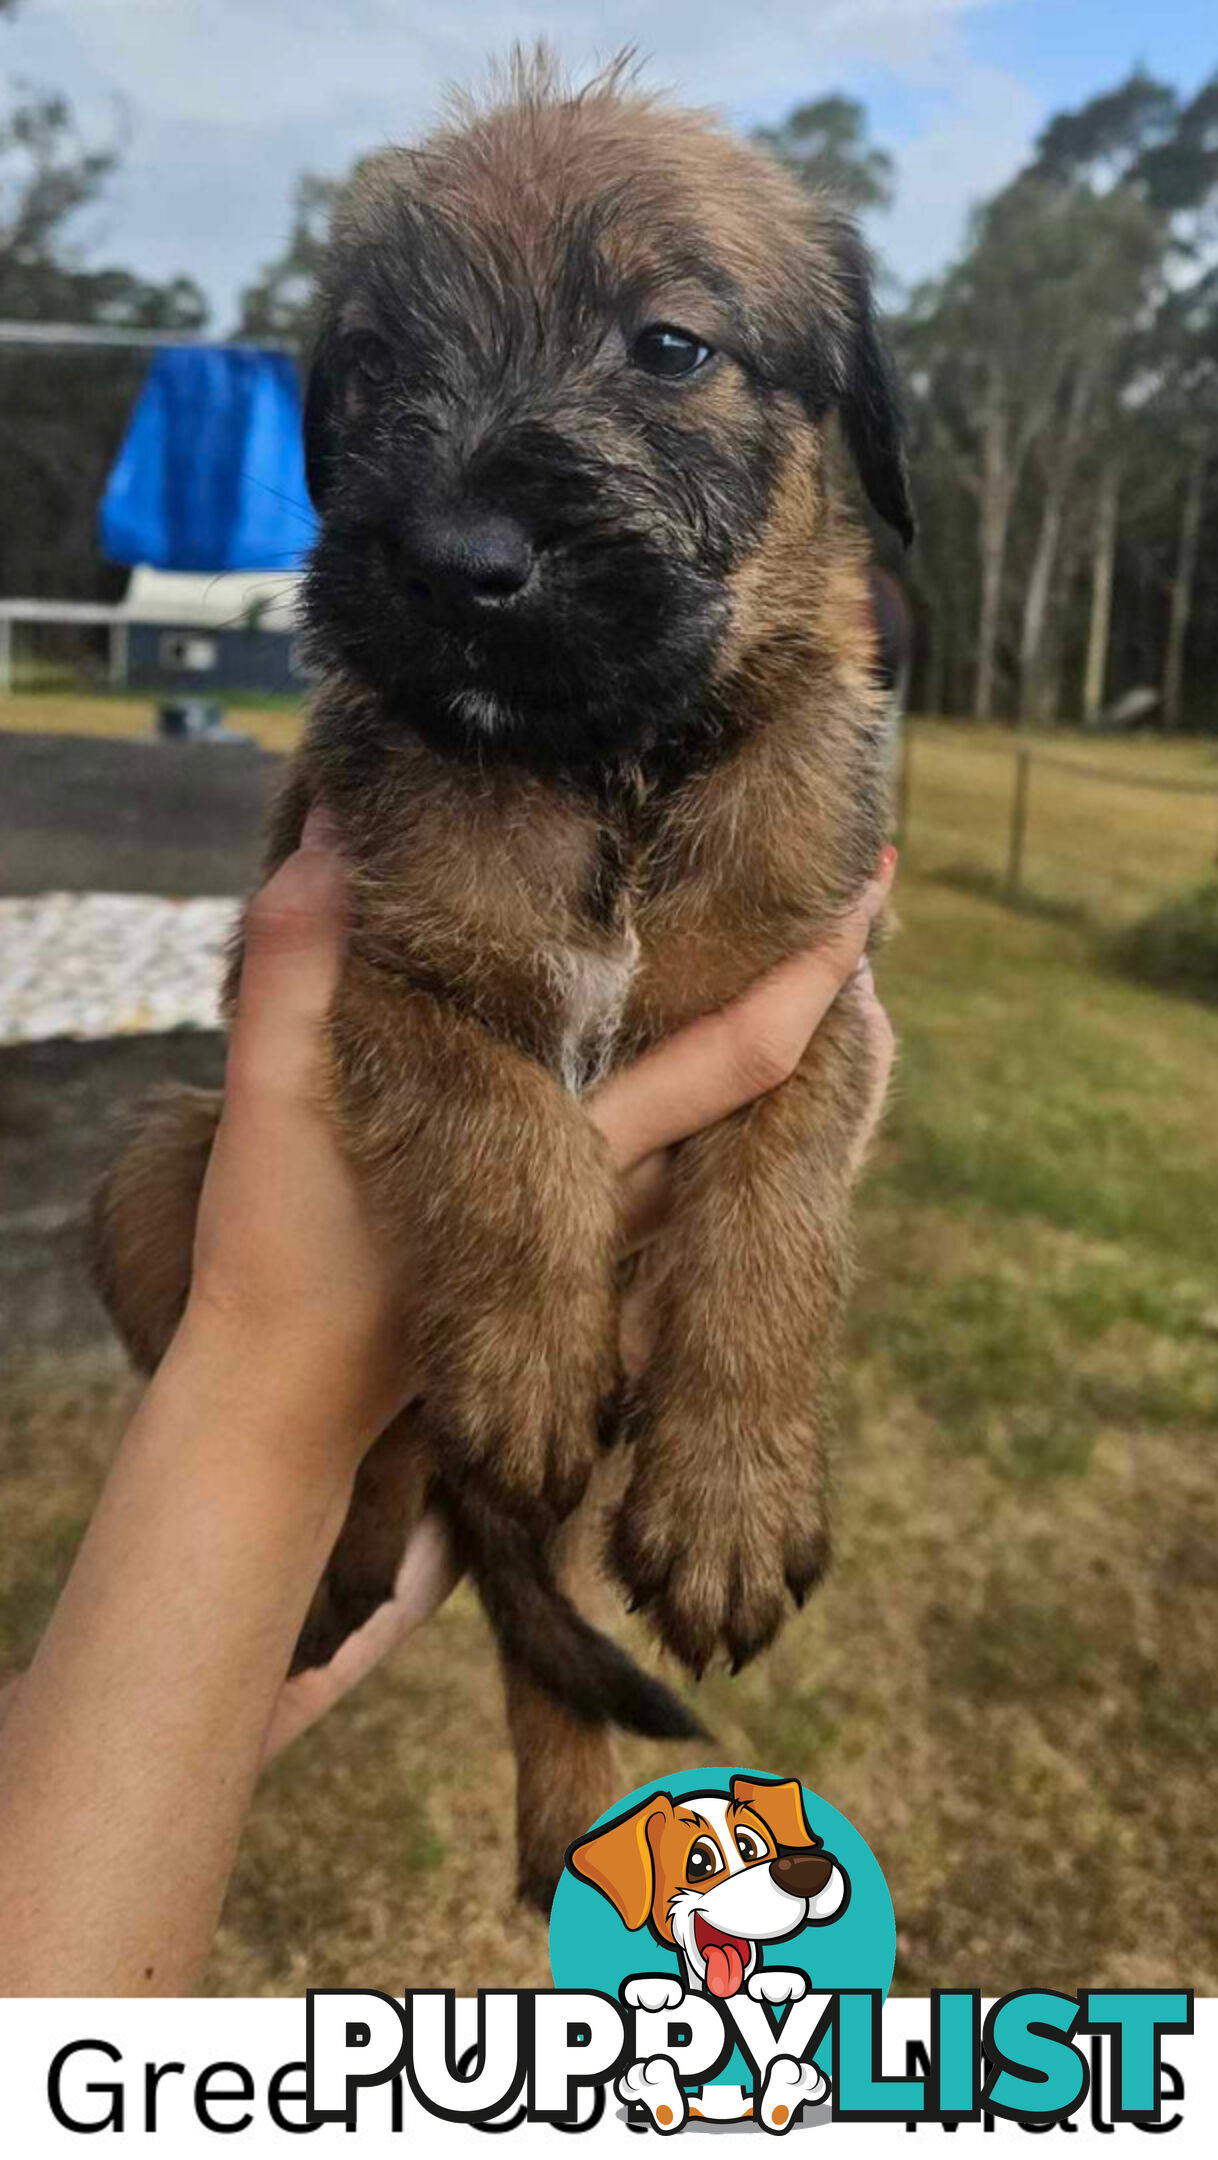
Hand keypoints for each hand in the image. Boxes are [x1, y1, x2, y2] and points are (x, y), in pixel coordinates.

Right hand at [243, 838, 894, 1756]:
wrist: (284, 1409)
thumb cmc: (282, 1261)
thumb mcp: (271, 1100)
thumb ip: (297, 964)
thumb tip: (325, 835)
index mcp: (582, 1147)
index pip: (739, 1054)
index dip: (813, 977)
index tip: (873, 889)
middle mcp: (622, 1194)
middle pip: (759, 1090)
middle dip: (816, 996)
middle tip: (864, 891)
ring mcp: (607, 1235)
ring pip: (722, 1138)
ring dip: (769, 1055)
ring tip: (811, 958)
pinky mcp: (575, 1262)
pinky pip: (670, 1174)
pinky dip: (705, 1109)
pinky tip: (692, 1055)